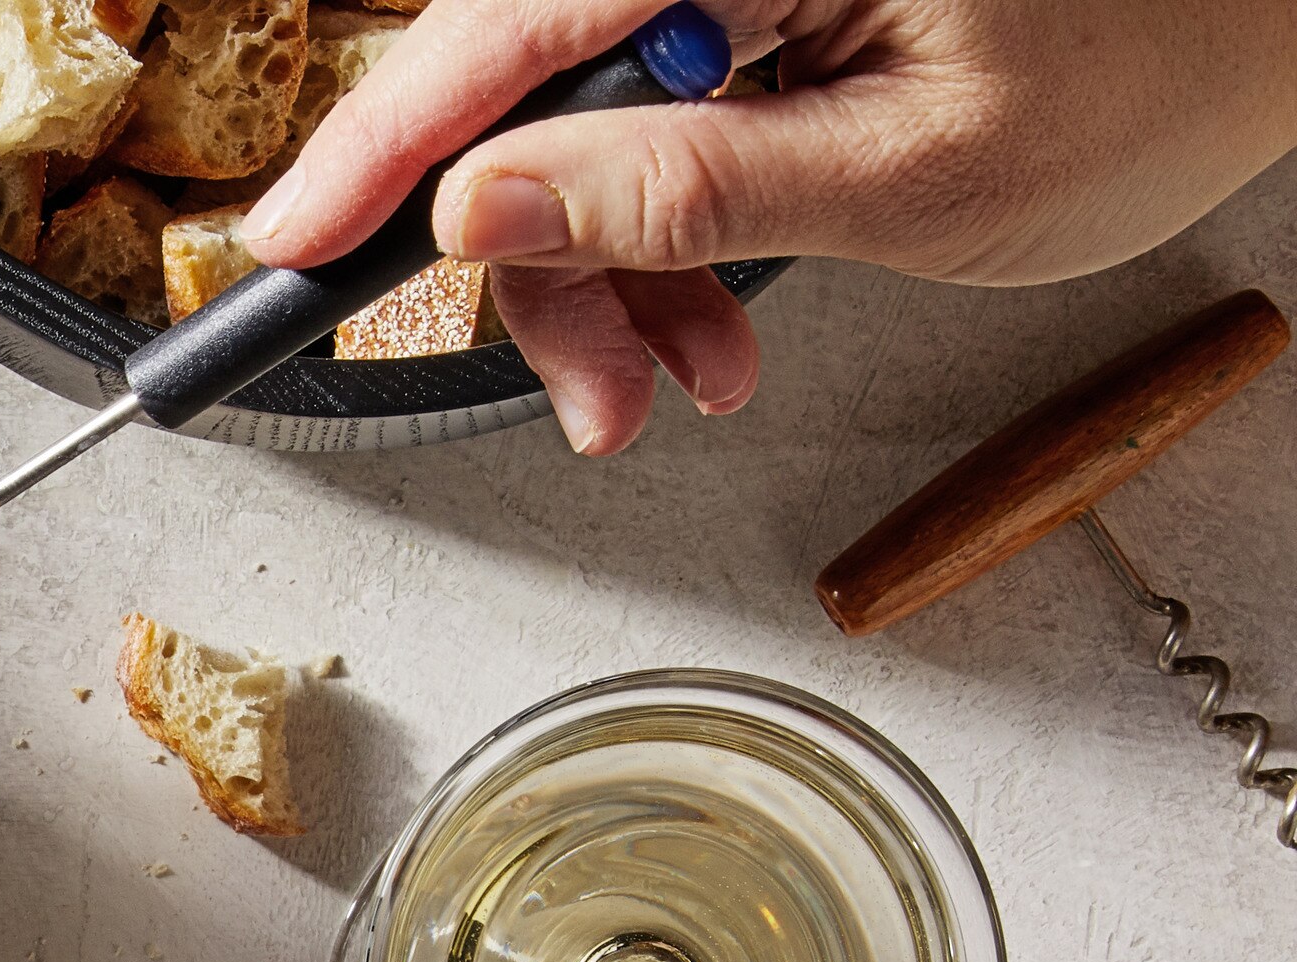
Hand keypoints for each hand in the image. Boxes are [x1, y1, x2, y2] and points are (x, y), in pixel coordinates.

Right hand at [239, 0, 1296, 456]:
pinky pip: (645, 116)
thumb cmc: (1163, 67)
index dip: (382, 149)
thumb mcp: (912, 176)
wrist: (1279, 22)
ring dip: (605, 275)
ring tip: (684, 379)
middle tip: (597, 398)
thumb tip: (483, 215)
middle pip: (527, 91)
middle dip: (534, 262)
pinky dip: (662, 234)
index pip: (506, 30)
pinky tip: (716, 316)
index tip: (287, 247)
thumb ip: (682, 191)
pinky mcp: (754, 0)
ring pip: (574, 126)